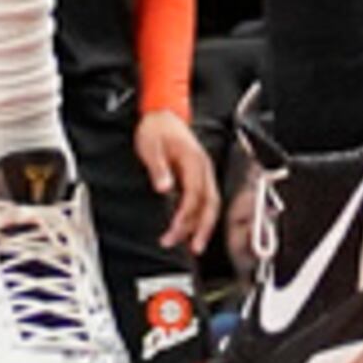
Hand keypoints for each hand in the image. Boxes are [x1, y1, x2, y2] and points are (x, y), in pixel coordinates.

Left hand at [136, 106, 218, 256]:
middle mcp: (203, 168)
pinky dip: (201, 218)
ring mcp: (204, 173)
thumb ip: (158, 168)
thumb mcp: (150, 146)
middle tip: (192, 248)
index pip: (195, 193)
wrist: (162, 114)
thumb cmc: (157, 129)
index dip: (186, 215)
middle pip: (211, 203)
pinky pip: (206, 201)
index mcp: (193, 160)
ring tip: (192, 247)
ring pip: (212, 204)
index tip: (174, 230)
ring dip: (203, 227)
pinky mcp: (200, 178)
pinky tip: (192, 231)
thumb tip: (164, 187)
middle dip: (203, 228)